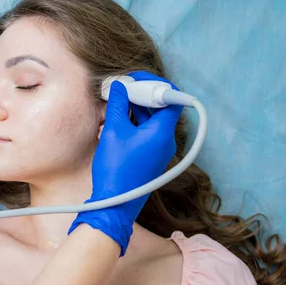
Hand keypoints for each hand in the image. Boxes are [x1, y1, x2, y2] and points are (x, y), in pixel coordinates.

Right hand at [68, 71, 183, 255]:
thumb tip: (121, 86)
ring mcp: (159, 151)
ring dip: (137, 108)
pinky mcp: (150, 157)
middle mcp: (166, 141)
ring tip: (117, 102)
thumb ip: (119, 105)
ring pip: (153, 120)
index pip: (172, 98)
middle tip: (122, 88)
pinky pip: (147, 132)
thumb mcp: (114, 132)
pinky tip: (118, 119)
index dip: (155, 84)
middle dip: (142, 95)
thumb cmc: (115, 169)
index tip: (135, 79)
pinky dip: (136, 122)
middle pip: (161, 108)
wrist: (114, 204)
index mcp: (163, 132)